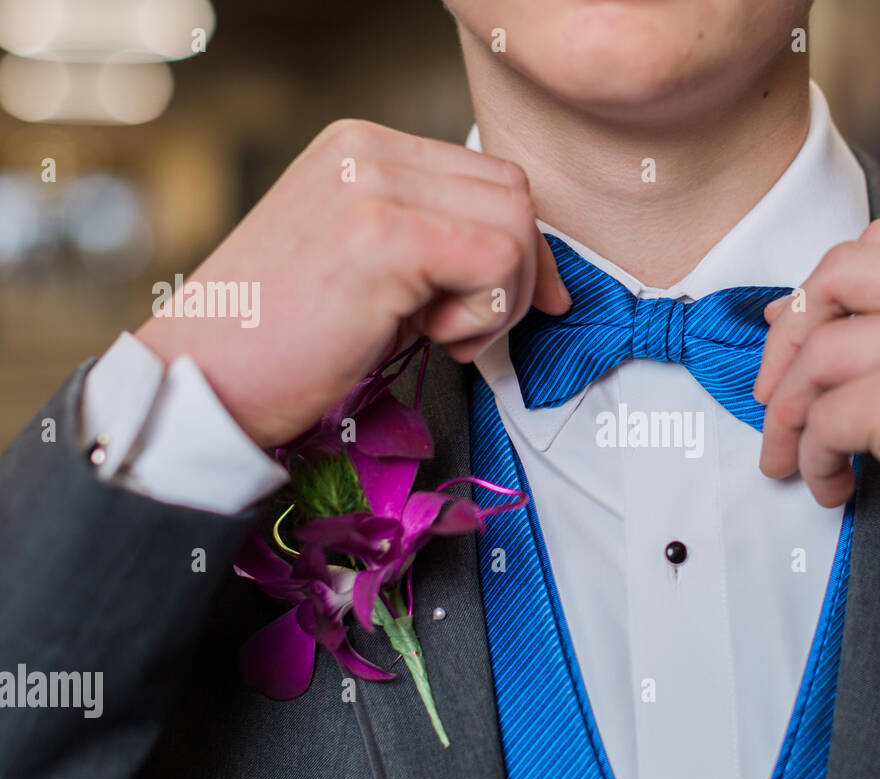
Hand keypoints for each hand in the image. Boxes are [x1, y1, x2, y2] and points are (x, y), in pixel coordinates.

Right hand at [135, 119, 568, 448]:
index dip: (518, 248)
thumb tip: (527, 259)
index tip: (506, 305)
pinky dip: (486, 312)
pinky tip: (434, 337)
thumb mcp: (365, 263)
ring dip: (501, 297)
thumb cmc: (284, 342)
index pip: (490, 176)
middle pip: (513, 194)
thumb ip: (431, 238)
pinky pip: (497, 260)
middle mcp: (367, 148)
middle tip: (464, 330)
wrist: (203, 382)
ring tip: (442, 334)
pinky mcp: (382, 234)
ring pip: (516, 224)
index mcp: (362, 147)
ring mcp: (372, 184)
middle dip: (517, 275)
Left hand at [754, 217, 879, 599]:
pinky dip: (814, 457)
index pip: (877, 245)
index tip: (791, 339)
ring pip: (820, 356)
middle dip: (788, 341)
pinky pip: (824, 417)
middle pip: (836, 277)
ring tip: (802, 461)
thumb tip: (801, 315)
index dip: (819, 293)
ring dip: (791, 418)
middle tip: (774, 401)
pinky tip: (835, 486)